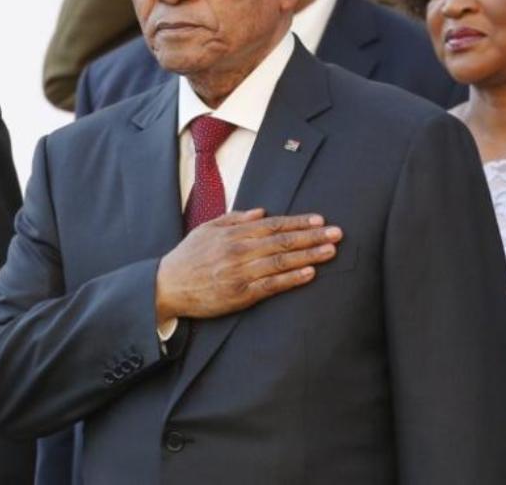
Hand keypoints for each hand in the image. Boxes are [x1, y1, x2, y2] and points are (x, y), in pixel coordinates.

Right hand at [155, 209, 341, 322]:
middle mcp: (240, 251)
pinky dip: (292, 278)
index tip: (319, 220)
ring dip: (309, 255)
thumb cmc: (187, 257)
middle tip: (337, 232)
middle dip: (312, 236)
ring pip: (281, 261)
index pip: (273, 225)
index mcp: (233, 234)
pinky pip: (272, 285)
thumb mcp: (207, 229)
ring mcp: (241, 273)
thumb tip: (261, 211)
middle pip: (283, 241)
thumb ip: (234, 219)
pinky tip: (310, 273)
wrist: (167, 286)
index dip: (298, 222)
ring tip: (331, 250)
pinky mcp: (241, 294)